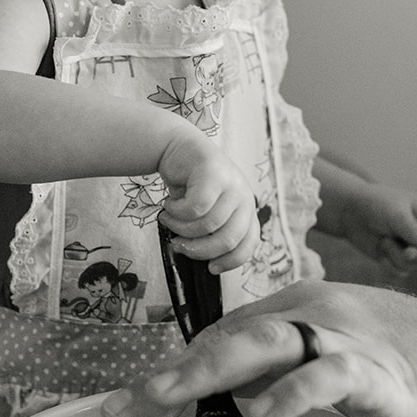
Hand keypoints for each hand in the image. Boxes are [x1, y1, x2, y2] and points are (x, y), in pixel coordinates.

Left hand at [101, 279, 416, 416]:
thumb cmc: (410, 363)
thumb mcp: (332, 361)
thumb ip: (282, 371)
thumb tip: (225, 400)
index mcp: (297, 309)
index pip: (221, 338)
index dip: (173, 371)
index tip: (130, 408)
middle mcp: (313, 312)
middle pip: (227, 337)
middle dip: (170, 372)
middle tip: (123, 407)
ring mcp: (345, 337)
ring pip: (263, 344)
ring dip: (206, 371)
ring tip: (163, 398)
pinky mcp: (378, 370)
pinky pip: (328, 376)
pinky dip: (292, 393)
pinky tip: (263, 414)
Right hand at [157, 129, 259, 274]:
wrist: (177, 147)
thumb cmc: (190, 186)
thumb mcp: (207, 212)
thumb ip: (213, 232)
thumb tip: (204, 263)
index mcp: (247, 211)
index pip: (247, 245)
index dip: (229, 262)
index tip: (210, 268)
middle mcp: (244, 197)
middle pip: (227, 239)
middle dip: (198, 250)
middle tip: (178, 245)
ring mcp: (232, 183)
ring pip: (208, 224)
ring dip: (181, 228)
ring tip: (168, 219)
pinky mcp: (214, 172)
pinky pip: (195, 207)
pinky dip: (177, 212)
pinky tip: (169, 204)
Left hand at [330, 180, 416, 273]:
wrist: (349, 211)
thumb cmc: (375, 204)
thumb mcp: (396, 213)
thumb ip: (414, 230)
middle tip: (407, 252)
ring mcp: (409, 248)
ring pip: (415, 266)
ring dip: (398, 257)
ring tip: (385, 240)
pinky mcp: (394, 259)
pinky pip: (400, 272)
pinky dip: (389, 263)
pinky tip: (381, 249)